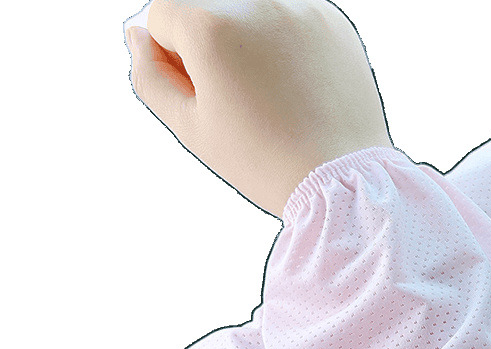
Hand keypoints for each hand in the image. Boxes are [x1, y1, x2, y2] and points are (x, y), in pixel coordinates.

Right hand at [125, 0, 393, 217]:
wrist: (342, 179)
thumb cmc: (263, 162)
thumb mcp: (191, 129)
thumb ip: (149, 75)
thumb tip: (138, 36)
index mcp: (210, 25)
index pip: (162, 15)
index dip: (174, 59)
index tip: (205, 96)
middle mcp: (255, 1)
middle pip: (207, 5)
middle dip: (209, 41)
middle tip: (238, 95)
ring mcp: (300, 5)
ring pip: (250, 9)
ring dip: (248, 39)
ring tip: (271, 92)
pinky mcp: (334, 20)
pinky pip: (292, 17)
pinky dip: (286, 42)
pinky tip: (299, 87)